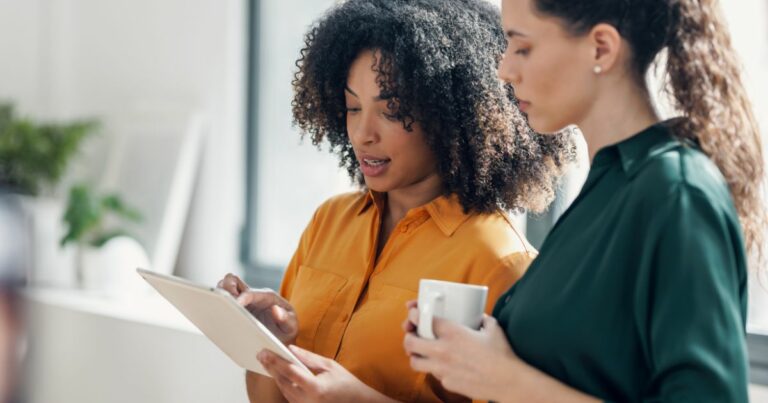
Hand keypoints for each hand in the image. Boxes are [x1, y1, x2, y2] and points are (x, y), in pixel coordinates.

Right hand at [217, 273, 297, 344]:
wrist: (280, 339)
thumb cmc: (286, 331)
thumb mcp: (292, 327)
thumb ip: (286, 319)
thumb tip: (276, 310)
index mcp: (267, 297)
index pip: (252, 292)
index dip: (244, 296)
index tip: (237, 303)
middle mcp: (253, 296)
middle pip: (233, 280)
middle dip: (226, 286)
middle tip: (225, 300)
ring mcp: (242, 302)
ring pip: (224, 288)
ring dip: (219, 293)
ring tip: (218, 306)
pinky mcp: (234, 310)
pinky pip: (221, 302)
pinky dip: (215, 303)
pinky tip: (213, 314)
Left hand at [257, 345, 395, 402]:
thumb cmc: (346, 384)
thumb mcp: (330, 366)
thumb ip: (308, 358)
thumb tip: (290, 349)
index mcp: (316, 388)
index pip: (290, 373)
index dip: (276, 361)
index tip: (264, 352)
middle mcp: (308, 401)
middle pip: (283, 382)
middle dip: (271, 367)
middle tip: (260, 354)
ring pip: (284, 390)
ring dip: (275, 376)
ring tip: (266, 361)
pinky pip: (289, 396)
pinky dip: (283, 384)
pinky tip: (278, 373)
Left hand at [402, 302, 518, 400]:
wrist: (508, 381)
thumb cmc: (502, 353)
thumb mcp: (492, 327)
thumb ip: (481, 318)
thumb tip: (478, 315)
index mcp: (452, 332)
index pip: (421, 319)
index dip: (414, 314)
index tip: (414, 313)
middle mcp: (443, 350)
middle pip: (409, 342)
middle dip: (408, 337)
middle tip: (413, 336)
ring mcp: (443, 369)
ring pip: (414, 362)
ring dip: (416, 356)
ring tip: (422, 354)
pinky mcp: (447, 383)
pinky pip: (433, 375)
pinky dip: (435, 370)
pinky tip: (444, 366)